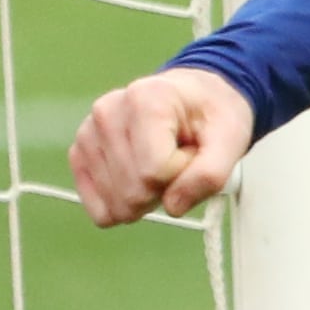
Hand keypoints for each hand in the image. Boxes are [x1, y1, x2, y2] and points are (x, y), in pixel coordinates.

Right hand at [69, 67, 254, 225]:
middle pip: (134, 191)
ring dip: (146, 195)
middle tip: (177, 160)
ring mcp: (88, 134)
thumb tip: (173, 207)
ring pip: (117, 204)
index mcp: (145, 100)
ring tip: (160, 162)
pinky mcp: (79, 154)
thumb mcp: (231, 139)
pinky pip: (99, 209)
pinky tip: (138, 177)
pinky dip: (124, 205)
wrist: (192, 99)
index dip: (182, 175)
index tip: (191, 152)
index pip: (154, 171)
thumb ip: (210, 175)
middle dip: (164, 189)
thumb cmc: (211, 115)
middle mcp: (107, 112)